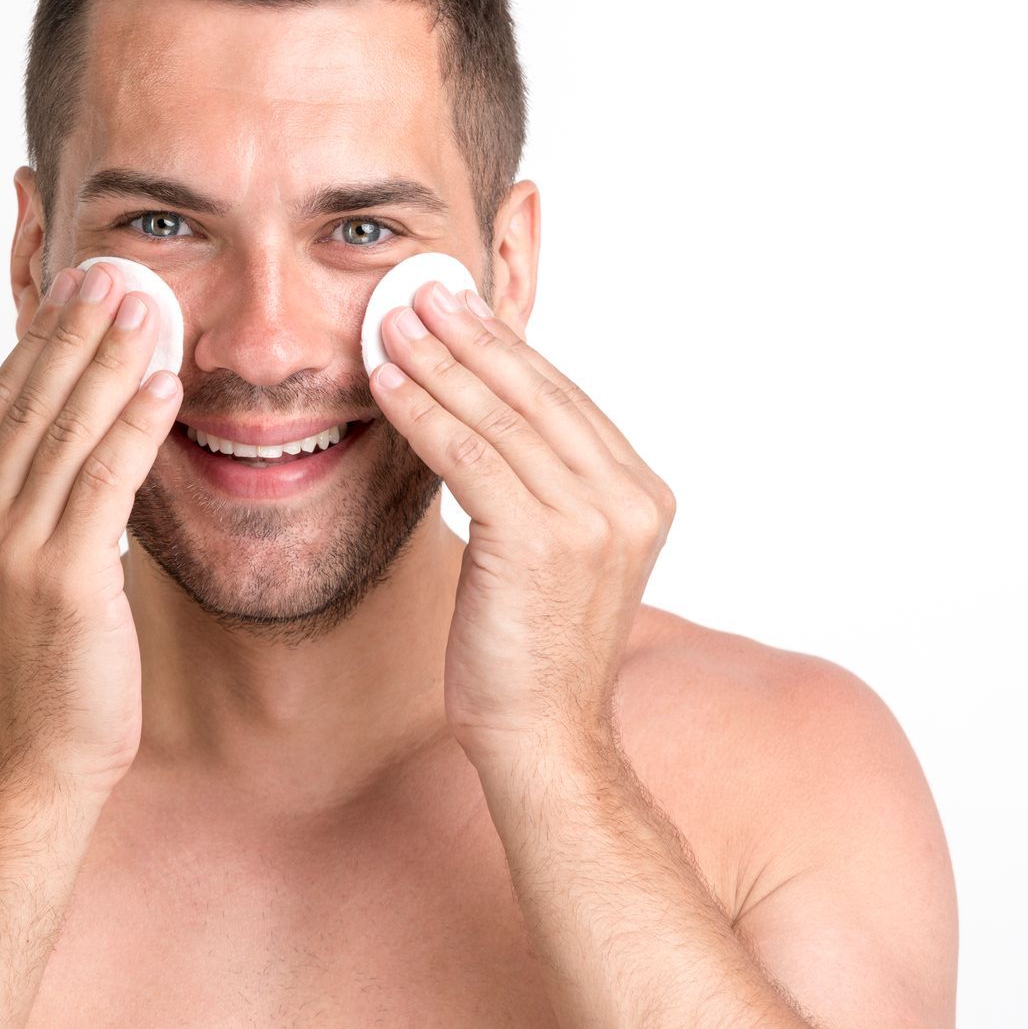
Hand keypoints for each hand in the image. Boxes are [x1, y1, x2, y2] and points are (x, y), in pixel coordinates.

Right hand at [0, 261, 182, 797]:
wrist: (31, 763)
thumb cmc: (36, 674)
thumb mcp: (11, 576)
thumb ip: (28, 509)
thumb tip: (72, 445)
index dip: (36, 342)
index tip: (70, 292)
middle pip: (27, 401)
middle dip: (74, 331)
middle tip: (112, 274)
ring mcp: (9, 548)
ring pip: (65, 428)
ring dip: (110, 360)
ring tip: (147, 306)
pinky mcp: (63, 576)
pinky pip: (104, 478)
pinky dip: (135, 424)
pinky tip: (164, 384)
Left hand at [369, 280, 674, 763]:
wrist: (544, 738)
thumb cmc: (532, 652)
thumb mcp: (553, 554)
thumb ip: (541, 487)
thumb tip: (485, 415)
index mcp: (642, 496)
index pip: (565, 400)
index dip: (507, 346)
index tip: (459, 305)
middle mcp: (629, 500)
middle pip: (536, 394)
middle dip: (470, 335)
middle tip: (418, 290)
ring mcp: (592, 519)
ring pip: (498, 418)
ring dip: (437, 363)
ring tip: (388, 323)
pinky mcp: (539, 541)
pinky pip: (468, 457)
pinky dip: (422, 412)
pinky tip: (384, 384)